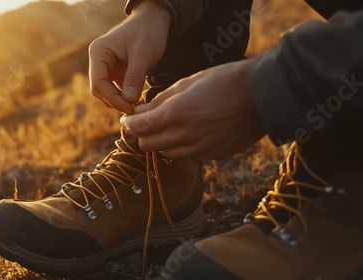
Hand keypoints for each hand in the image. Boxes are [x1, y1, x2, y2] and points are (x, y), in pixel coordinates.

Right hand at [89, 0, 170, 113]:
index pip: (98, 83)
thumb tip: (128, 101)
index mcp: (98, 53)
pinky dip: (125, 96)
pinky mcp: (116, 71)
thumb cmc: (148, 32)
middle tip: (134, 109)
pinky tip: (137, 99)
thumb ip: (134, 77)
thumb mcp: (143, 54)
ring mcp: (106, 66)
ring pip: (107, 92)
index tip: (130, 107)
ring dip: (120, 100)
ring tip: (137, 105)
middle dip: (116, 101)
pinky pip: (116, 89)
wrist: (154, 21)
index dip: (112, 99)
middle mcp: (98, 60)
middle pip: (100, 90)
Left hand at [121, 59, 264, 158]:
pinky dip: (182, 146)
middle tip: (148, 123)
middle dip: (144, 134)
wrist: (261, 95)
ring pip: (166, 153)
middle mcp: (185, 136)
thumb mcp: (188, 83)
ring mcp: (199, 149)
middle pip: (148, 145)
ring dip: (162, 141)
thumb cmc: (224, 82)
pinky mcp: (212, 155)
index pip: (140, 128)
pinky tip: (192, 131)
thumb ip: (160, 100)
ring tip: (172, 126)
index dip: (130, 124)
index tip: (129, 120)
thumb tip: (140, 111)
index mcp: (176, 115)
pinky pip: (187, 155)